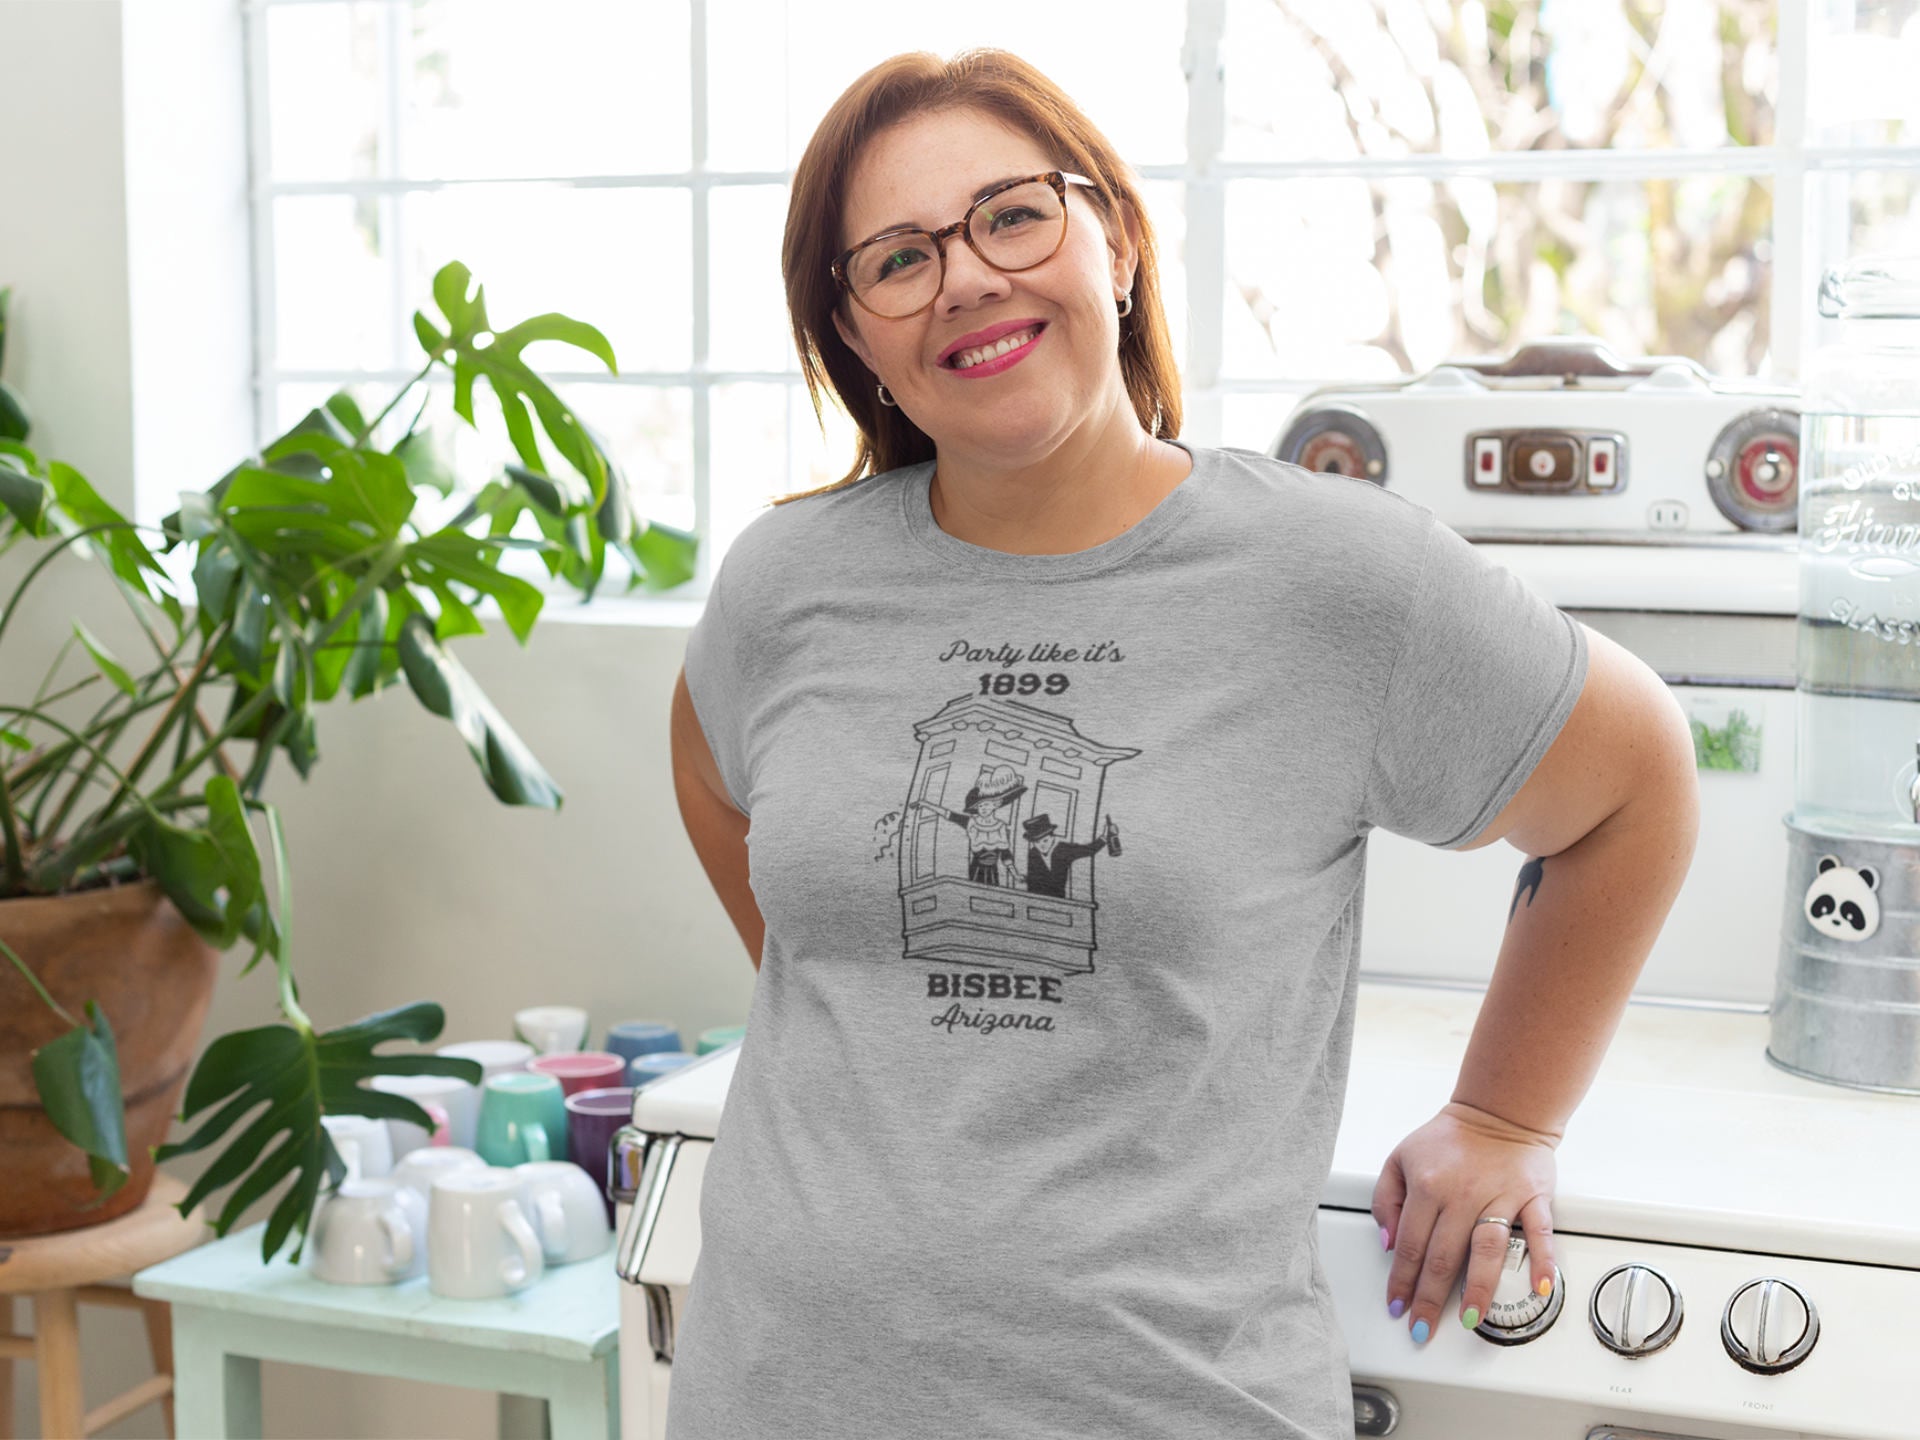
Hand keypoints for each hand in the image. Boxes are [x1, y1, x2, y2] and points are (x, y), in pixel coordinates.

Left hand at [1370, 1101, 1558, 1344]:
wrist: (1498, 1111)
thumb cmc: (1449, 1139)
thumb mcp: (1401, 1158)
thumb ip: (1386, 1199)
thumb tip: (1389, 1243)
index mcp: (1427, 1186)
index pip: (1410, 1245)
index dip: (1401, 1281)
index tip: (1396, 1307)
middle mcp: (1462, 1194)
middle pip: (1443, 1256)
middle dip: (1429, 1299)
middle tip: (1422, 1329)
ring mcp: (1500, 1196)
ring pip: (1486, 1250)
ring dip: (1477, 1290)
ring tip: (1469, 1321)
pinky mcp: (1533, 1196)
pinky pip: (1539, 1232)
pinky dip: (1543, 1260)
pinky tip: (1541, 1287)